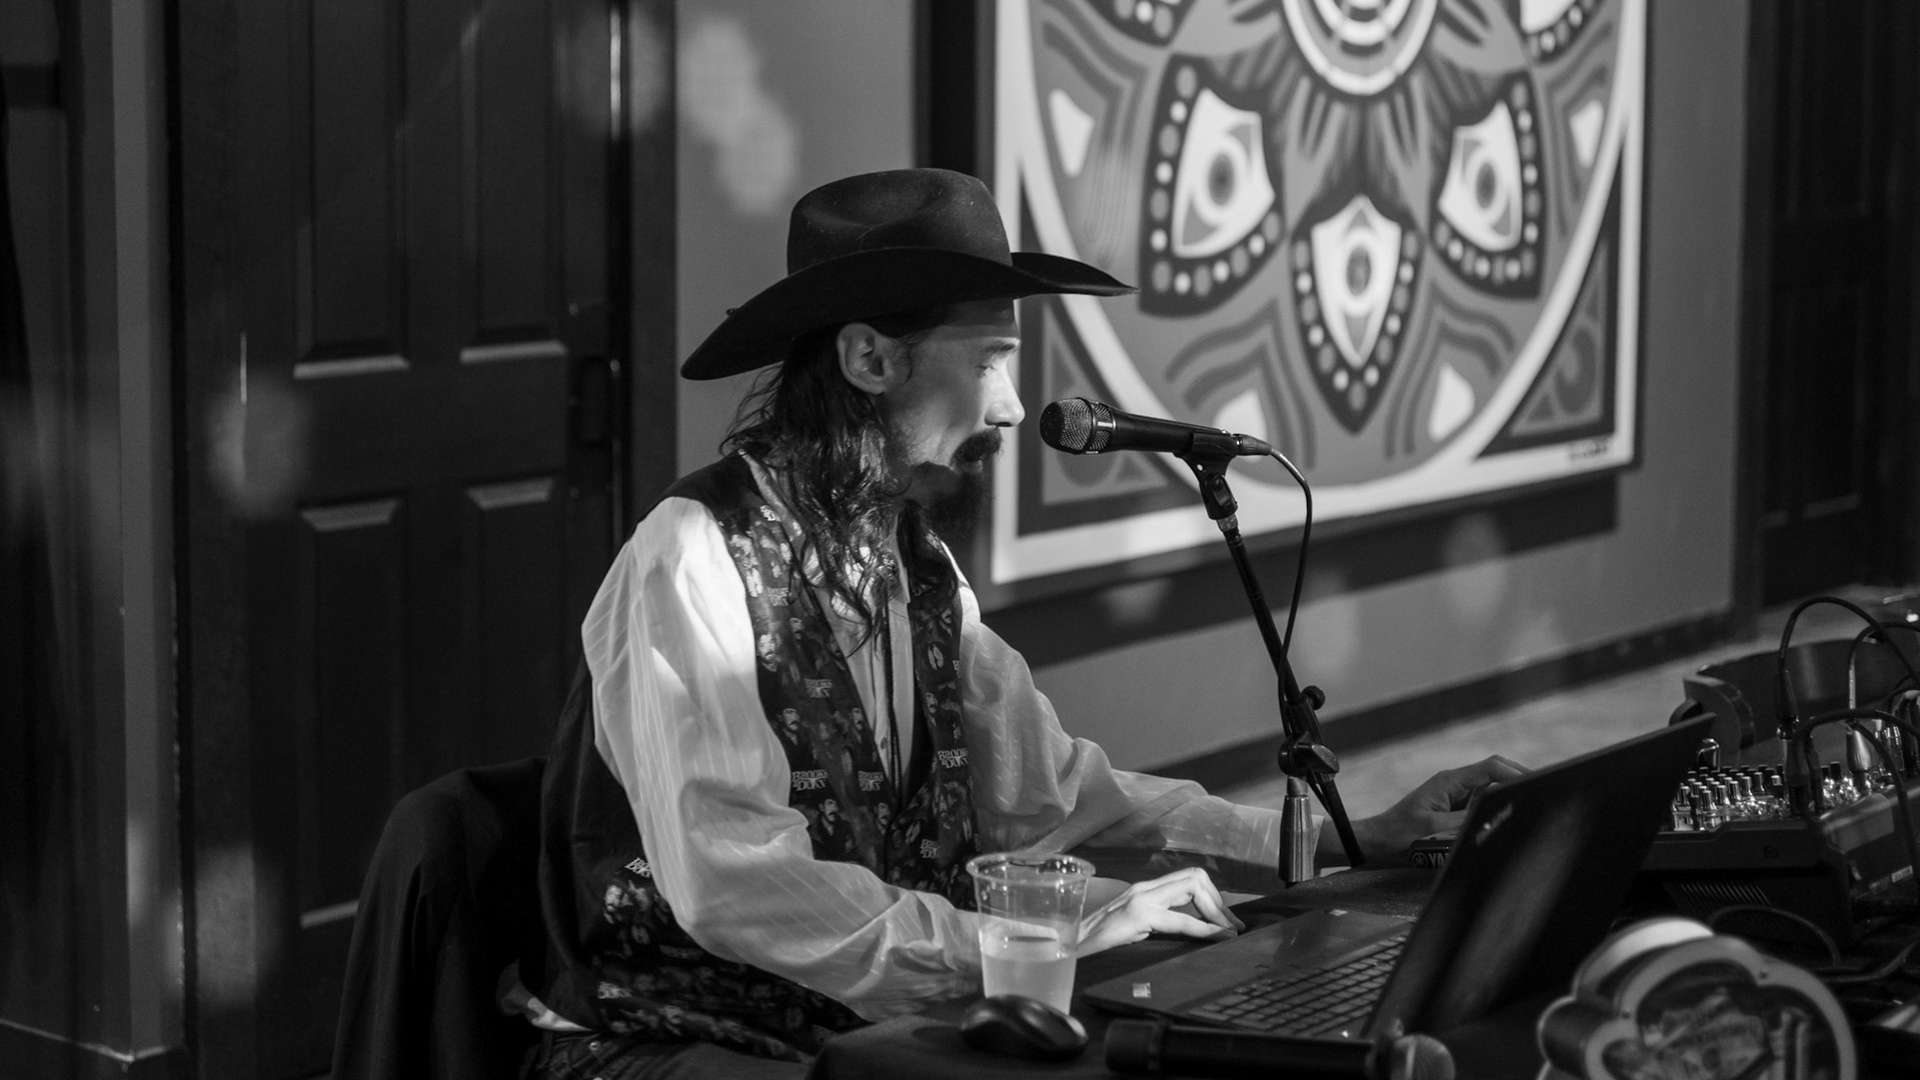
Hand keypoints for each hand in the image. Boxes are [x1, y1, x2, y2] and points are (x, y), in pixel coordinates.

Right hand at [1075, 867, 1245, 956]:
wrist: (1068, 951)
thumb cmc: (1098, 945)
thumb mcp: (1132, 929)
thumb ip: (1155, 921)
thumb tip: (1189, 930)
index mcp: (1144, 891)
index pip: (1188, 879)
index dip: (1213, 899)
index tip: (1227, 923)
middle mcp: (1144, 889)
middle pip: (1195, 877)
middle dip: (1220, 902)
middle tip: (1232, 927)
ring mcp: (1140, 899)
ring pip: (1192, 887)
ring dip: (1217, 910)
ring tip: (1229, 932)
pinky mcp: (1137, 916)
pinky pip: (1181, 919)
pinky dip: (1206, 928)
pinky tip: (1218, 938)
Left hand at [1320, 755, 1528, 867]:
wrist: (1377, 843)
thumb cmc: (1399, 835)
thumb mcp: (1435, 830)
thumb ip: (1466, 822)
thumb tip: (1496, 816)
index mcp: (1450, 781)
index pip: (1492, 767)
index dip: (1516, 773)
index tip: (1536, 785)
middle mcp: (1455, 785)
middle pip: (1496, 774)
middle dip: (1517, 782)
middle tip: (1540, 797)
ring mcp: (1455, 797)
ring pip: (1490, 790)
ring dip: (1506, 798)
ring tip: (1527, 809)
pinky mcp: (1454, 810)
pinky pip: (1481, 806)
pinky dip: (1494, 811)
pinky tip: (1505, 822)